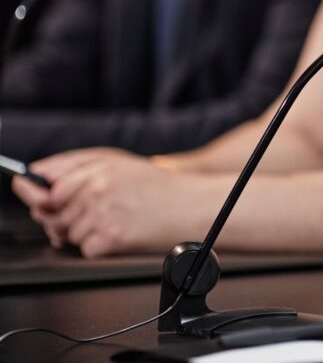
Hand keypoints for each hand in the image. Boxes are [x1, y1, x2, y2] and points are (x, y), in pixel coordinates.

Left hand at [11, 148, 207, 257]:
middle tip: (95, 214)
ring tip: (114, 222)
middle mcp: (98, 188)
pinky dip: (98, 248)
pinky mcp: (111, 237)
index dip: (47, 196)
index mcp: (98, 168)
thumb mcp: (120, 163)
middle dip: (65, 218)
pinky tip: (119, 235)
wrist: (194, 207)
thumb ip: (76, 166)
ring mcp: (103, 213)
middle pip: (53, 213)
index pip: (48, 185)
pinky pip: (84, 250)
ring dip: (84, 233)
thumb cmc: (161, 188)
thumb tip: (37, 178)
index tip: (47, 201)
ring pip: (67, 234)